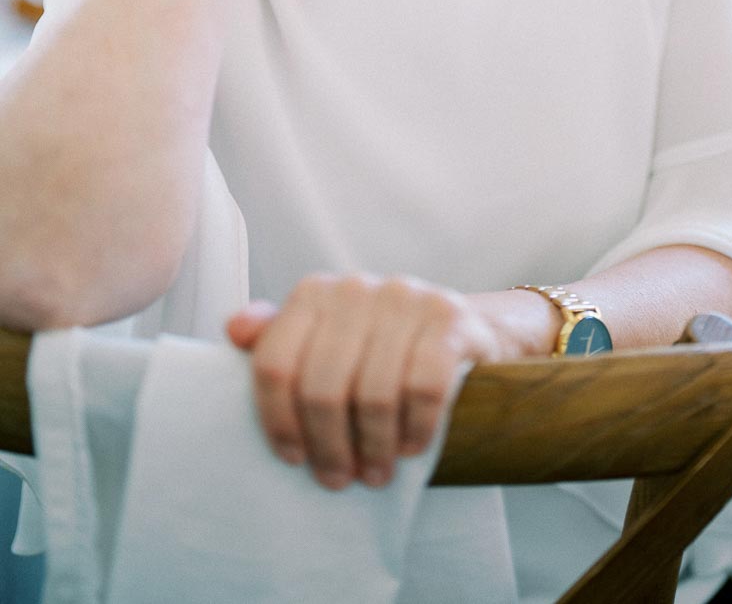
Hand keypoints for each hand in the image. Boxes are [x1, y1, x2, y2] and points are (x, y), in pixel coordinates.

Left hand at [226, 273, 505, 489]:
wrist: (463, 332)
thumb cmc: (379, 349)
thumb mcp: (324, 343)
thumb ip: (278, 340)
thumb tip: (233, 330)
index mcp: (314, 294)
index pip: (275, 363)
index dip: (278, 420)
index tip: (293, 459)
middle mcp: (355, 287)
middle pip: (321, 386)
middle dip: (329, 446)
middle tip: (339, 478)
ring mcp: (405, 297)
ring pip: (373, 392)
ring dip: (374, 447)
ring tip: (376, 473)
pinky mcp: (449, 318)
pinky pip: (424, 386)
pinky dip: (414, 428)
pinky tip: (412, 447)